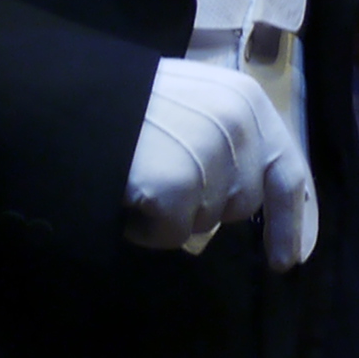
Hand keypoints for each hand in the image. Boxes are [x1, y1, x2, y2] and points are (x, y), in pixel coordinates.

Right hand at [129, 59, 319, 267]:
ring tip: (138, 175)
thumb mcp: (193, 100)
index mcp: (247, 100)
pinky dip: (144, 228)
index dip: (289, 222)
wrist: (69, 97)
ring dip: (170, 215)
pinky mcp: (177, 187)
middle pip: (242, 205)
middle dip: (206, 205)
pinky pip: (170, 236)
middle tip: (162, 174)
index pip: (287, 171)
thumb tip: (250, 196)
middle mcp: (239, 125)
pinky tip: (126, 193)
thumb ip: (228, 137)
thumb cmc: (127, 100)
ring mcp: (209, 156)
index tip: (285, 260)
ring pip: (204, 223)